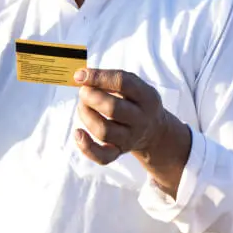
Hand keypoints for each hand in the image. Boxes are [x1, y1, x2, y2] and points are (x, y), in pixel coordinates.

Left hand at [73, 68, 191, 194]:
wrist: (154, 131)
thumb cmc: (137, 103)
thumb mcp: (136, 87)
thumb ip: (113, 80)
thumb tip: (82, 77)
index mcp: (146, 97)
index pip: (123, 83)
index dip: (98, 77)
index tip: (80, 75)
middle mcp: (140, 119)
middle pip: (112, 109)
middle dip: (91, 97)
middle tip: (83, 92)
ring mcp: (130, 137)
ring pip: (104, 131)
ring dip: (86, 116)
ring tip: (82, 106)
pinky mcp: (119, 151)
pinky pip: (102, 157)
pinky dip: (87, 147)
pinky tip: (78, 133)